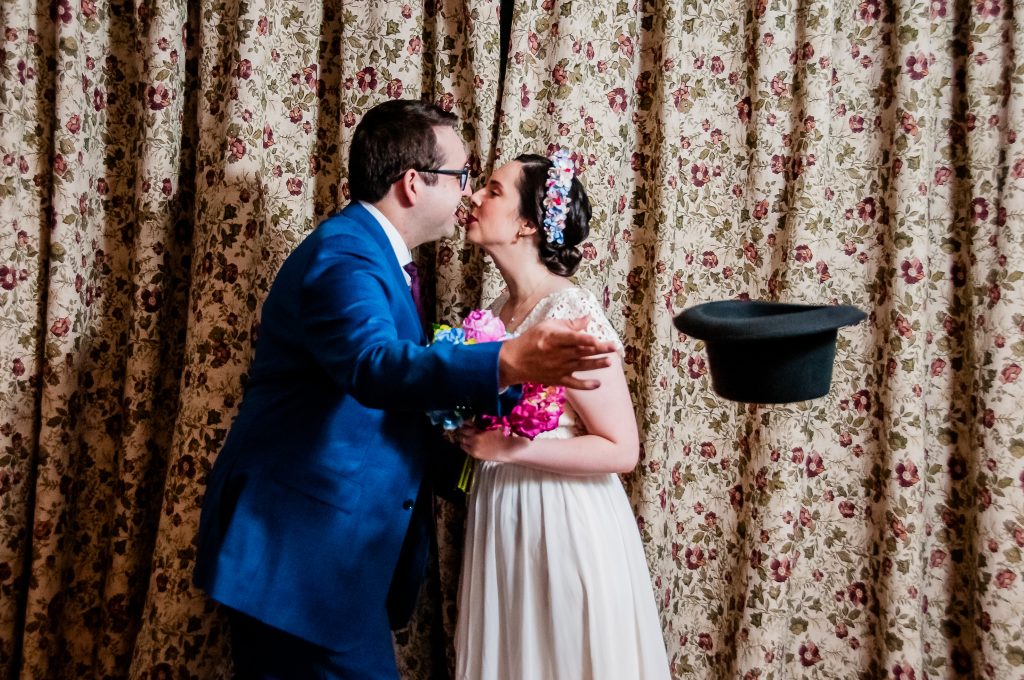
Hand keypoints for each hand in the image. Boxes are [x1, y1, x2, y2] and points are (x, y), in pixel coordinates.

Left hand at [457, 426, 528, 461]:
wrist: (506, 449)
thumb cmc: (501, 436)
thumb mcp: (490, 427)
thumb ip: (480, 425)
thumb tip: (471, 424)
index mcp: (479, 431)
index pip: (466, 426)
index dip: (464, 424)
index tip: (463, 423)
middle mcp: (474, 439)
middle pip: (462, 434)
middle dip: (460, 432)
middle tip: (460, 430)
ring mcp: (474, 448)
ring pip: (462, 443)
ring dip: (461, 439)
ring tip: (461, 437)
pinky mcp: (475, 454)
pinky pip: (466, 449)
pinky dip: (464, 446)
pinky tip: (465, 444)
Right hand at [498, 316, 614, 389]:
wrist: (514, 361)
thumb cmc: (532, 340)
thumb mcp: (547, 326)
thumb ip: (569, 324)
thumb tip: (588, 318)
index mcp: (553, 339)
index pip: (570, 338)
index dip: (583, 339)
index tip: (595, 338)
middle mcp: (557, 354)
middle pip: (580, 352)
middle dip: (598, 350)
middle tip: (613, 347)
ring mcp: (558, 368)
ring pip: (580, 366)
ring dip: (596, 364)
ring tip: (610, 361)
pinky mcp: (557, 379)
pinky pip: (573, 384)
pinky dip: (585, 385)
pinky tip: (598, 384)